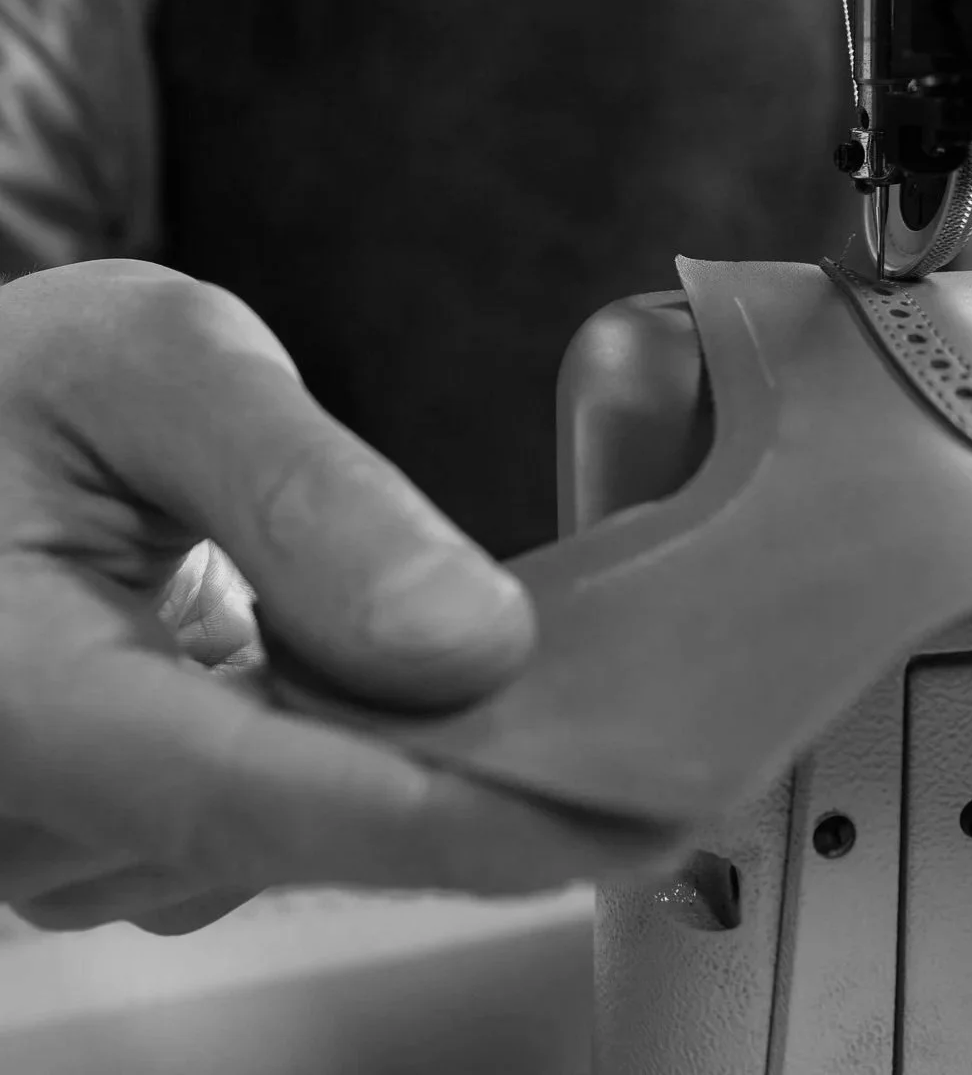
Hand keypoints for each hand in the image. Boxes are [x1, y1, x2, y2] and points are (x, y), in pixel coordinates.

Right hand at [0, 261, 679, 935]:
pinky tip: (469, 704)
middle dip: (487, 801)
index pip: (250, 793)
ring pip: (298, 843)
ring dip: (447, 783)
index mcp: (13, 691)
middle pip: (294, 835)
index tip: (609, 816)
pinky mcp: (128, 827)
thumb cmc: (19, 386)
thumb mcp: (150, 367)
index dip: (444, 816)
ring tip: (588, 713)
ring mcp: (77, 837)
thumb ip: (300, 491)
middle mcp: (32, 809)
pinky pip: (286, 820)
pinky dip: (391, 763)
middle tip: (666, 757)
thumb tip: (465, 638)